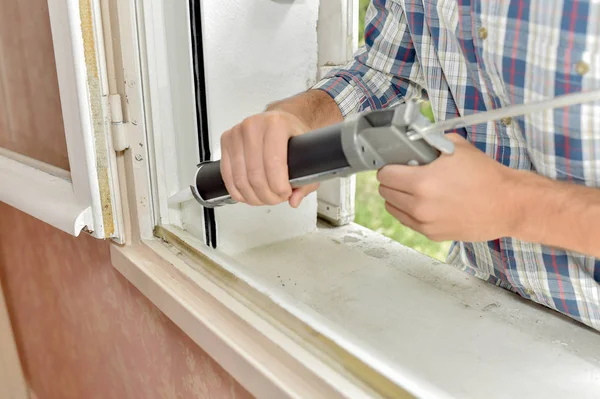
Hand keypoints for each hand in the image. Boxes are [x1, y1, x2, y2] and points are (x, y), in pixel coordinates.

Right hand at [220, 110, 318, 207]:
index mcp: (276, 125)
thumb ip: (306, 181)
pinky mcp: (225, 141)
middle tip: (276, 198)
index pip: (273, 163)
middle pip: (255, 174)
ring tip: (264, 197)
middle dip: (266, 194)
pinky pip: (227, 175)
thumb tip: (294, 200)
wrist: (279, 122)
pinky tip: (248, 194)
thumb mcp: (307, 155)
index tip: (285, 193)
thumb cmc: (292, 136)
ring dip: (252, 196)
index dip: (279, 186)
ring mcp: (236, 133)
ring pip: (240, 178)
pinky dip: (237, 191)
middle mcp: (254, 126)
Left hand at [377, 133, 518, 241]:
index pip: (384, 175)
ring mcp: (425, 222)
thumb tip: (413, 141)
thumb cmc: (486, 176)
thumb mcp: (457, 148)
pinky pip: (408, 221)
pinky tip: (424, 202)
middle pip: (385, 192)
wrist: (508, 204)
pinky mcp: (432, 234)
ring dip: (398, 197)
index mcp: (422, 182)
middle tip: (404, 175)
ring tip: (412, 189)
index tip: (395, 165)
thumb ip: (430, 143)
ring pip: (393, 209)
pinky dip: (410, 211)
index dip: (388, 167)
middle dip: (392, 181)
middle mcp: (419, 205)